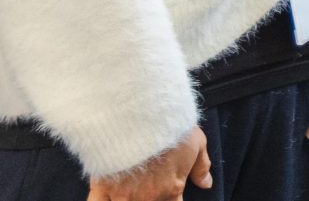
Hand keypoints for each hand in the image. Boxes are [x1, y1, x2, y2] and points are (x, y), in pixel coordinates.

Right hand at [86, 127, 210, 200]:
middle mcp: (147, 198)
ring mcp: (123, 196)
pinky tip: (109, 196)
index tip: (166, 191)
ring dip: (127, 199)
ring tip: (130, 189)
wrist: (140, 116)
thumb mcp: (196, 143)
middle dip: (149, 197)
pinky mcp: (102, 188)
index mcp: (170, 190)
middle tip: (146, 185)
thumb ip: (201, 167)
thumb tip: (206, 184)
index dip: (170, 198)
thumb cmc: (171, 128)